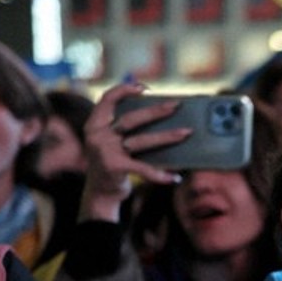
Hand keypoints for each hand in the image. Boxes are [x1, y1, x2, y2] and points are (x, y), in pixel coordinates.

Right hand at [79, 83, 191, 222]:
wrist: (99, 193)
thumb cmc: (112, 162)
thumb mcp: (109, 140)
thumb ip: (122, 125)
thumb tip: (157, 108)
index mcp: (95, 125)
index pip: (107, 99)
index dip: (124, 89)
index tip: (144, 88)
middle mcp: (98, 136)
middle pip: (131, 118)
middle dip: (156, 111)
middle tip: (177, 105)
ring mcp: (106, 153)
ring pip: (142, 140)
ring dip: (167, 136)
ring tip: (187, 132)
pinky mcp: (116, 168)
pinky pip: (144, 169)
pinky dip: (160, 175)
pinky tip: (176, 178)